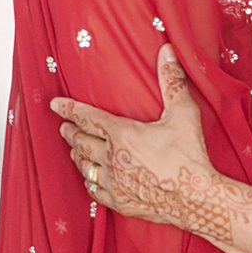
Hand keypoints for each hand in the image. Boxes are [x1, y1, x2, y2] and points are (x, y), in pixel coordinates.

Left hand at [53, 46, 251, 243]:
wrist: (196, 198)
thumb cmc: (190, 155)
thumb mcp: (184, 113)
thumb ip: (172, 81)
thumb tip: (167, 51)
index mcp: (122, 134)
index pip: (88, 117)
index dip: (70, 109)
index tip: (55, 104)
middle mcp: (111, 158)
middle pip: (81, 142)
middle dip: (70, 132)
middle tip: (64, 127)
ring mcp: (113, 182)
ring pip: (84, 166)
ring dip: (77, 155)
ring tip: (75, 149)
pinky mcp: (119, 201)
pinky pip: (94, 189)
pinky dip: (89, 181)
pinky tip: (91, 178)